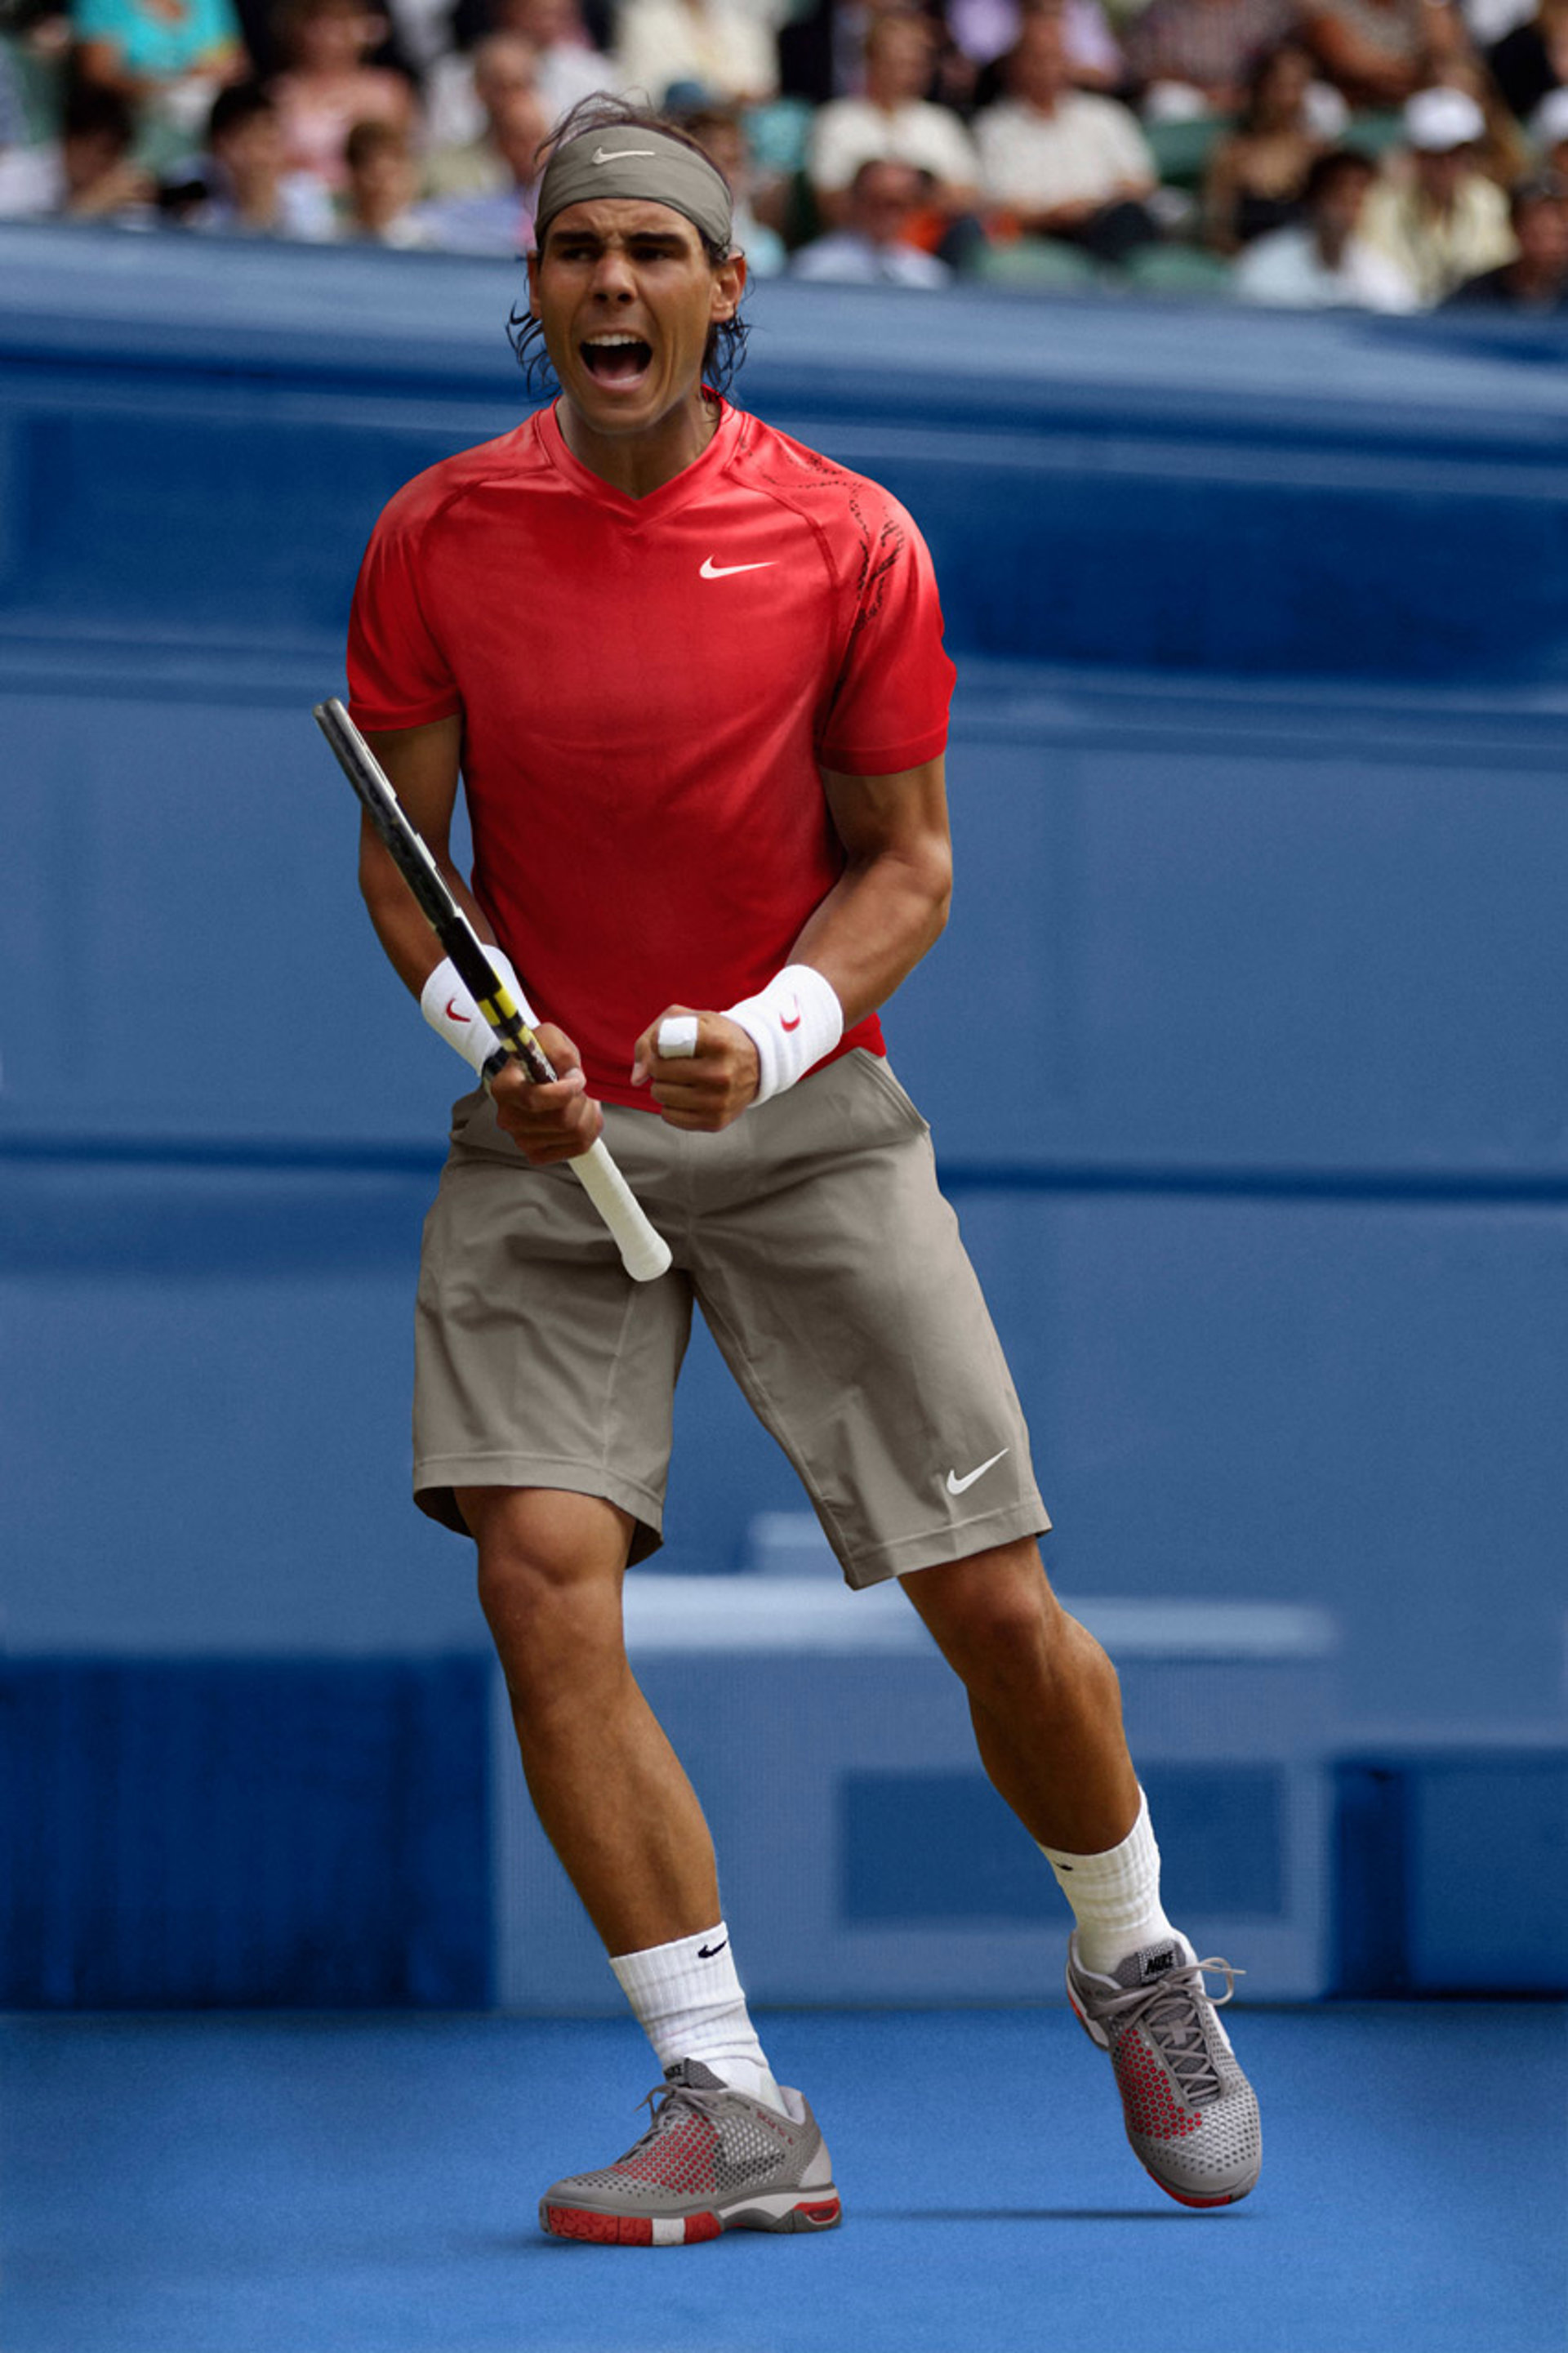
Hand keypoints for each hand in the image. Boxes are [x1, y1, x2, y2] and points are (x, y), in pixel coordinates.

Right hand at [487, 1023, 603, 1163]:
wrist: (533, 1072)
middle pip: (561, 1120)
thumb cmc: (540, 1056)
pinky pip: (577, 1147)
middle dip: (582, 1101)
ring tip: (582, 1099)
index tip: (577, 1077)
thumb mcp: (549, 1038)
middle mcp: (508, 1117)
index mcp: (504, 1088)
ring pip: (574, 1134)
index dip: (565, 1091)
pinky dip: (589, 1131)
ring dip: (589, 1114)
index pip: (535, 1100)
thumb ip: (560, 1052)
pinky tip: (582, 1116)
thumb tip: (572, 1075)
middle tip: (581, 1088)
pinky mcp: (537, 1153)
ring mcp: (521, 1139)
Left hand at [630, 1006, 760, 1130]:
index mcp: (718, 1042)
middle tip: (672, 1063)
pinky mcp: (716, 1121)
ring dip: (662, 1086)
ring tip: (679, 1079)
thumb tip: (637, 1078)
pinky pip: (670, 1116)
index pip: (664, 1042)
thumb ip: (655, 1035)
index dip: (657, 1043)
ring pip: (661, 1095)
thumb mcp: (693, 1020)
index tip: (665, 1043)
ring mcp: (720, 1101)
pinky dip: (670, 1105)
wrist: (757, 1065)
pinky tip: (686, 1096)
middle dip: (658, 1066)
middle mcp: (722, 1074)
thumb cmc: (717, 1038)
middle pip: (659, 1071)